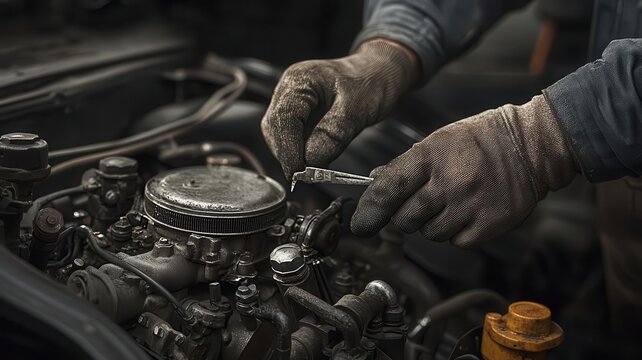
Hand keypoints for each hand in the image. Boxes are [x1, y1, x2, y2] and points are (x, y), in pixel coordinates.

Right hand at [261, 39, 419, 178]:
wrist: (379, 73)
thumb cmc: (371, 83)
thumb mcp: (357, 109)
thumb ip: (333, 134)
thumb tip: (310, 162)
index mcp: (300, 79)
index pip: (285, 117)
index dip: (288, 148)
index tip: (298, 172)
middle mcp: (289, 88)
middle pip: (274, 127)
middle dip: (287, 154)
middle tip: (305, 177)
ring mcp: (290, 101)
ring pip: (278, 134)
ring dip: (289, 155)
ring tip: (310, 172)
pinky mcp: (297, 114)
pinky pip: (289, 136)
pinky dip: (296, 151)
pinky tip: (310, 163)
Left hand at [351, 95, 577, 246]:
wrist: (531, 146)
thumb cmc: (479, 141)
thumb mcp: (438, 141)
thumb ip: (405, 166)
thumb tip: (374, 182)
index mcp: (431, 156)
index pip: (388, 189)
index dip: (369, 210)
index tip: (360, 223)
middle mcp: (449, 182)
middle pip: (404, 219)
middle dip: (404, 217)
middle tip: (419, 204)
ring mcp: (470, 206)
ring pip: (429, 233)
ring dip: (432, 224)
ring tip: (451, 202)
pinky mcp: (488, 225)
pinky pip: (456, 241)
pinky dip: (457, 232)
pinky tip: (468, 211)